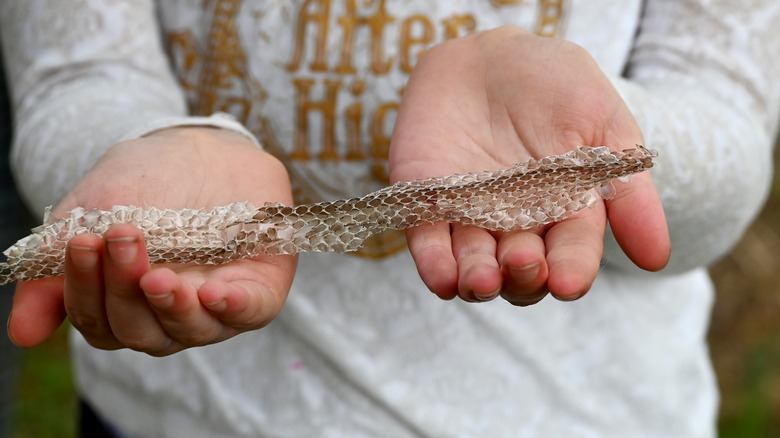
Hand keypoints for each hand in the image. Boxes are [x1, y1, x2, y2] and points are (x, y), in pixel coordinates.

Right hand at [7, 127, 296, 355]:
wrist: (202, 146)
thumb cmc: (143, 184)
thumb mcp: (89, 216)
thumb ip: (53, 272)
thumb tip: (22, 334)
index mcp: (126, 306)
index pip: (99, 323)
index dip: (84, 291)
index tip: (82, 242)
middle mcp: (169, 316)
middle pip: (140, 332)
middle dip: (123, 289)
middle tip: (122, 237)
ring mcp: (215, 307)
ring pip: (190, 330)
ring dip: (171, 306)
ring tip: (159, 276)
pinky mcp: (260, 288)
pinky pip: (251, 313)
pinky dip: (233, 308)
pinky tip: (216, 294)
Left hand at [390, 27, 669, 304]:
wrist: (488, 55)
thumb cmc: (553, 86)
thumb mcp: (600, 122)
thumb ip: (627, 187)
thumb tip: (658, 259)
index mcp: (565, 214)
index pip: (571, 254)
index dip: (572, 270)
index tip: (569, 281)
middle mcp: (518, 228)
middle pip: (522, 273)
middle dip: (524, 276)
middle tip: (525, 260)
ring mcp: (469, 220)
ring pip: (474, 267)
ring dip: (478, 281)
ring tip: (483, 279)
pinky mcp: (426, 206)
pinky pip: (427, 244)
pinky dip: (433, 264)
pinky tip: (444, 276)